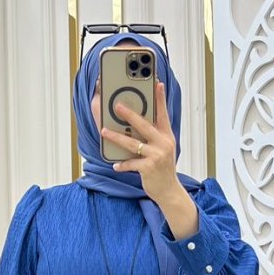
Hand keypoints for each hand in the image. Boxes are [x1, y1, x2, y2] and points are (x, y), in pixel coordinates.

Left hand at [100, 80, 179, 202]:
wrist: (169, 190)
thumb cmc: (162, 167)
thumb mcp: (162, 148)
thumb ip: (153, 136)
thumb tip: (133, 124)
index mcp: (166, 136)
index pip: (163, 114)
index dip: (160, 99)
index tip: (157, 84)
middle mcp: (163, 143)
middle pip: (144, 125)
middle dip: (130, 114)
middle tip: (117, 106)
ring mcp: (157, 155)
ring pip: (133, 143)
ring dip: (116, 137)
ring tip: (104, 131)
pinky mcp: (149, 168)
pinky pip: (131, 163)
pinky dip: (122, 165)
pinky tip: (116, 165)